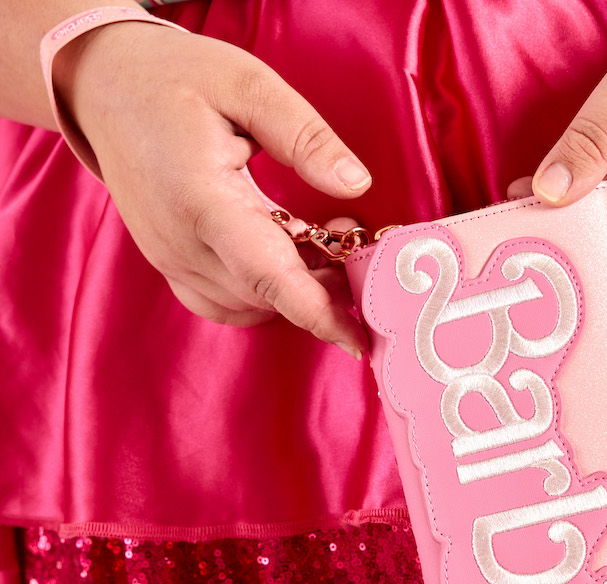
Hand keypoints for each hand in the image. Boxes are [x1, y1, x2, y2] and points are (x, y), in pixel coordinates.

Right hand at [54, 21, 370, 356]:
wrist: (105, 88)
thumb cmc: (173, 79)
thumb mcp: (248, 85)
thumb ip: (305, 137)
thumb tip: (356, 184)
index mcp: (203, 201)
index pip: (269, 278)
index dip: (318, 314)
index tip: (358, 340)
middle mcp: (183, 244)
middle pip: (269, 295)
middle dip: (322, 284)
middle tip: (352, 238)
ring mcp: (173, 260)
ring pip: (252, 303)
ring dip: (296, 285)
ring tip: (320, 236)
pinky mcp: (171, 264)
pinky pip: (226, 303)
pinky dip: (264, 294)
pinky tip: (283, 256)